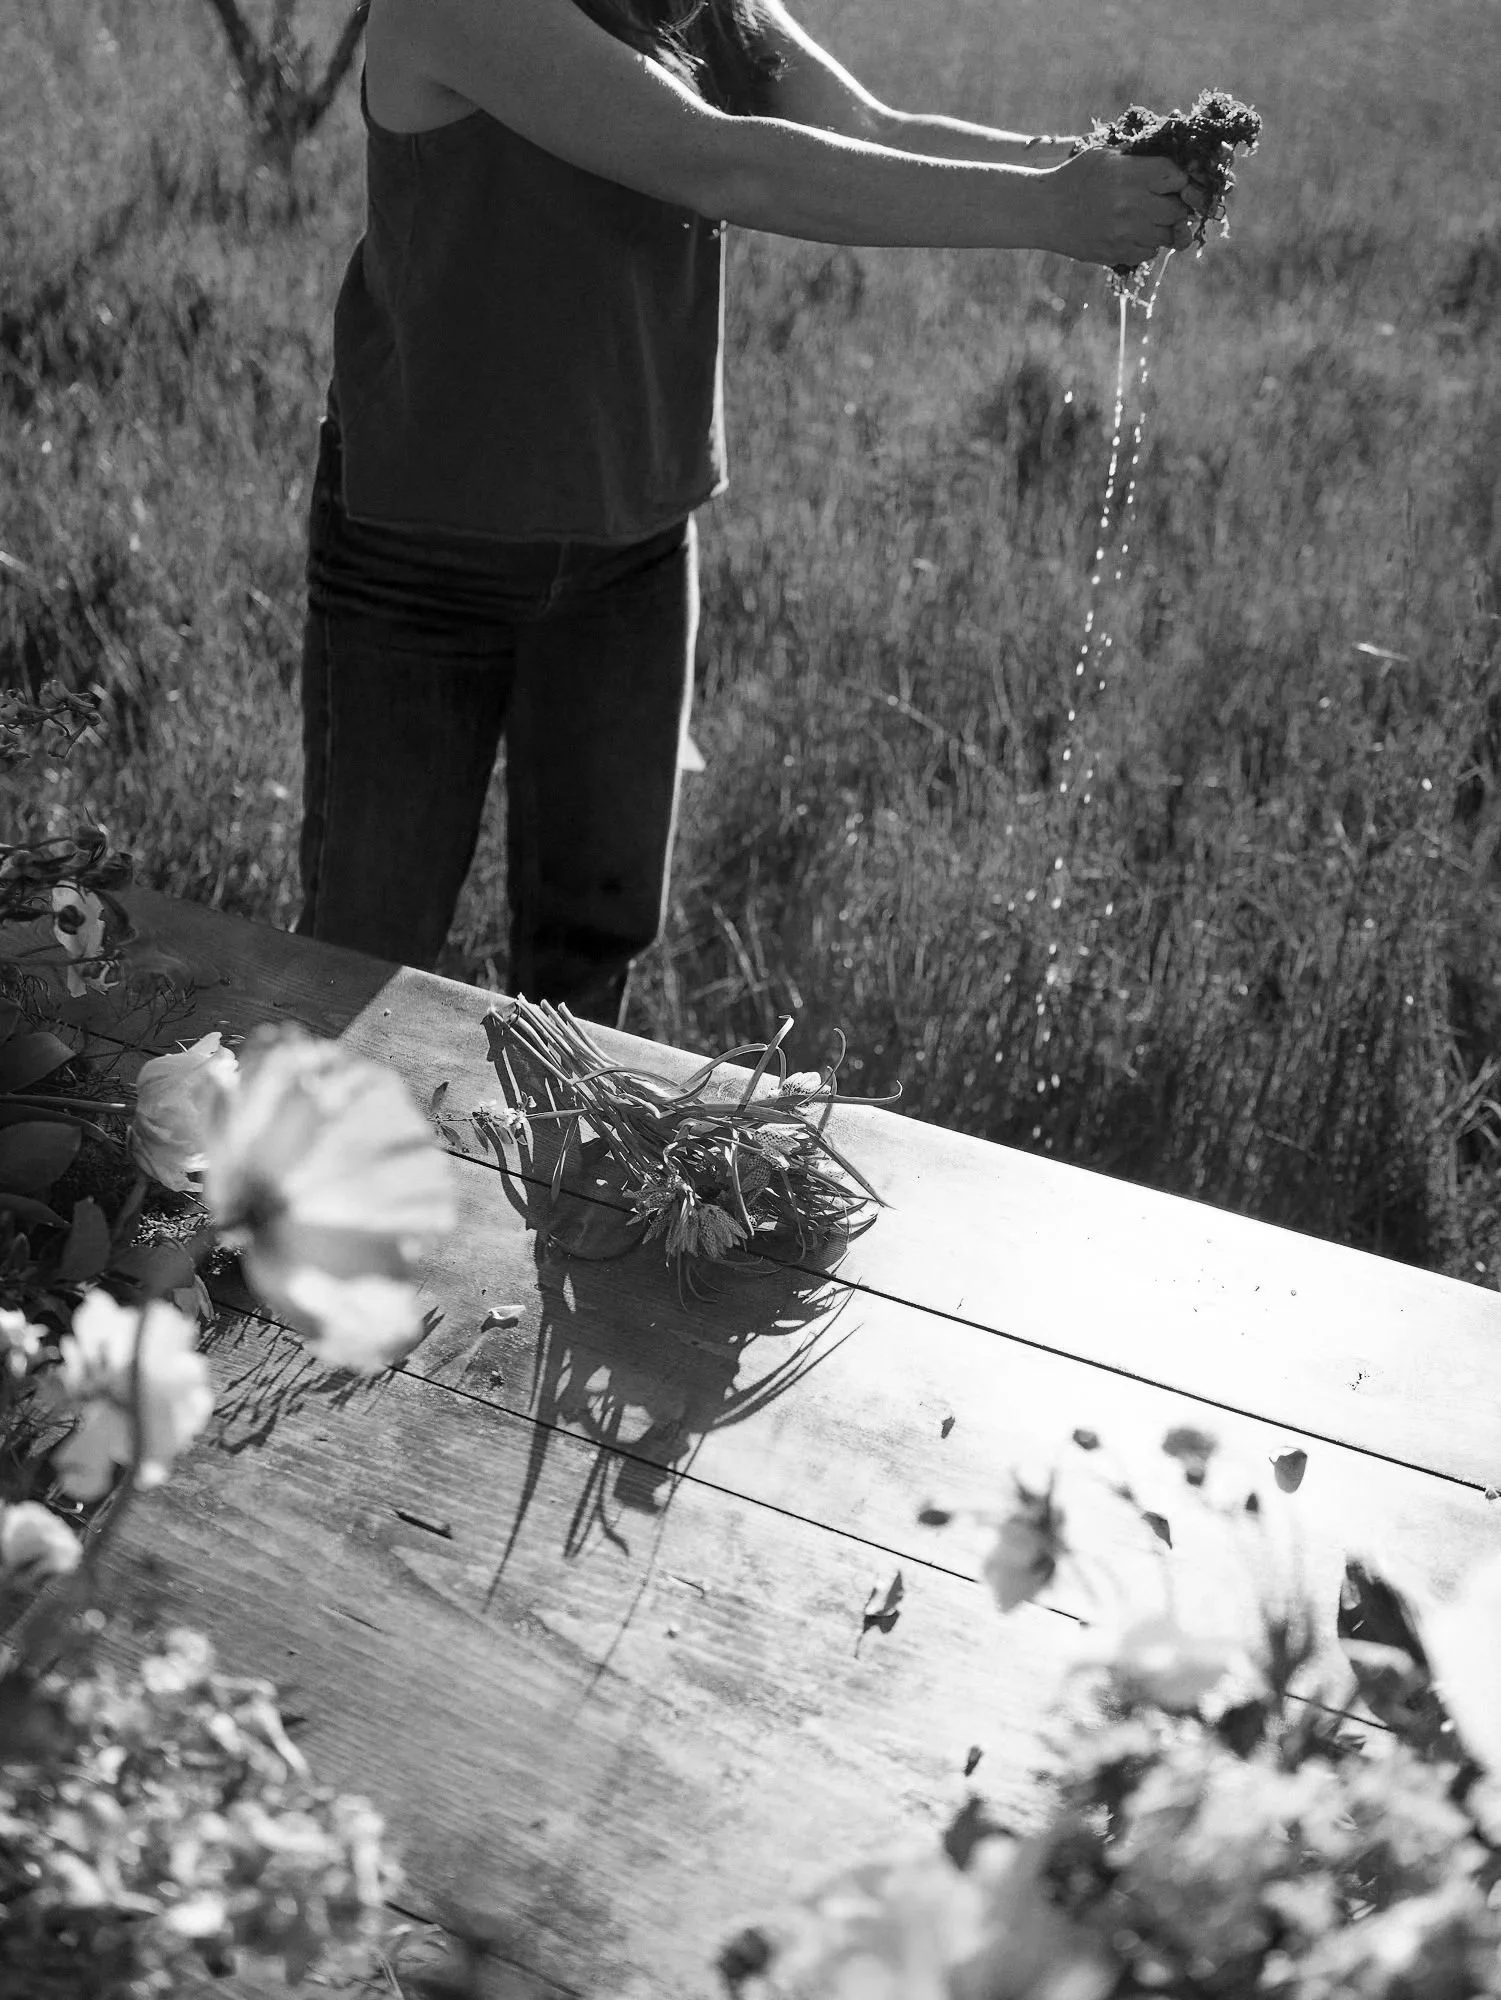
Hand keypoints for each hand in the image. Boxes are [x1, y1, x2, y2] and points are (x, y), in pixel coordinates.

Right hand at [1043, 147, 1196, 267]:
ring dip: (1163, 227)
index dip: (1181, 180)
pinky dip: (1146, 244)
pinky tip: (1132, 232)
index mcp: (1130, 174)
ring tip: (1146, 217)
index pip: (1178, 178)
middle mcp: (1131, 205)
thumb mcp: (1107, 155)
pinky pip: (1148, 253)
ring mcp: (1124, 233)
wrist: (1045, 210)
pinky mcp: (1117, 253)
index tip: (1175, 182)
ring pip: (1167, 235)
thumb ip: (1141, 158)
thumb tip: (1178, 162)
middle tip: (1165, 201)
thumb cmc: (1077, 177)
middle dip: (1176, 205)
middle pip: (1178, 210)